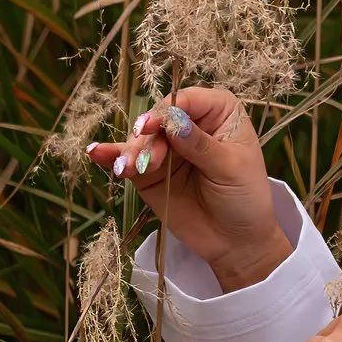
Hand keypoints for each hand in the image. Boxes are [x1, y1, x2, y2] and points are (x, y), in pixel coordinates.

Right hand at [88, 86, 289, 288]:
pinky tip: (96, 153)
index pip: (187, 100)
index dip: (168, 111)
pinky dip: (111, 156)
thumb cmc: (245, 198)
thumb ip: (201, 145)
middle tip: (142, 162)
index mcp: (218, 113)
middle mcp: (189, 123)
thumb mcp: (230, 169)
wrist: (236, 241)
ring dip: (130, 153)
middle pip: (158, 118)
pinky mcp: (149, 172)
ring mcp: (167, 147)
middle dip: (146, 138)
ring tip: (126, 170)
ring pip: (141, 140)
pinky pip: (128, 160)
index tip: (152, 126)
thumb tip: (175, 121)